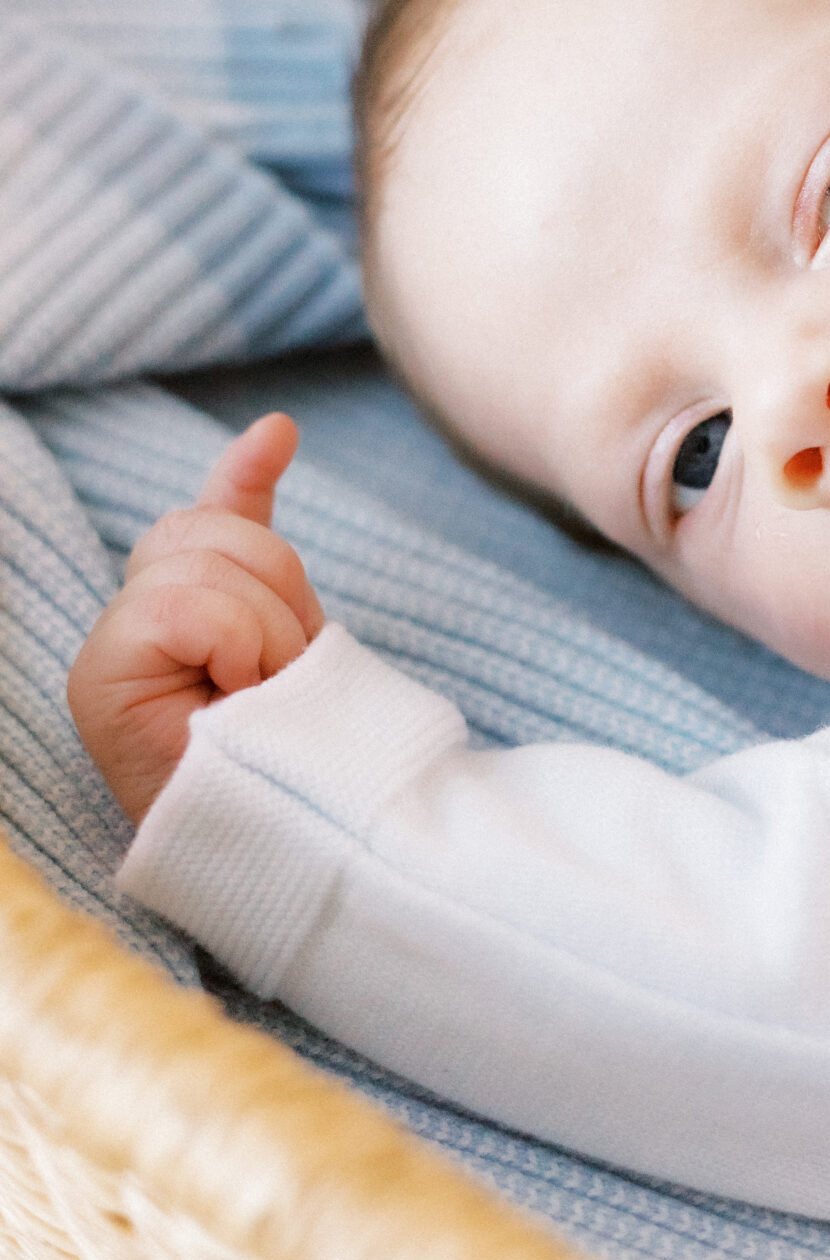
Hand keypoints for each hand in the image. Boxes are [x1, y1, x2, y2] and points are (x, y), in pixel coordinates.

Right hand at [67, 414, 322, 826]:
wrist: (298, 832)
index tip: (280, 454)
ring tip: (263, 697)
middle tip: (282, 676)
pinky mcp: (101, 682)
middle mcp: (125, 627)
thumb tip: (274, 426)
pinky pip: (182, 607)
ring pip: (204, 567)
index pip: (203, 520)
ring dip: (264, 633)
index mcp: (169, 611)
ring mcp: (107, 654)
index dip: (248, 499)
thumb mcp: (287, 624)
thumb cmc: (292, 743)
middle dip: (277, 595)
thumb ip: (257, 534)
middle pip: (210, 533)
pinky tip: (235, 691)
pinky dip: (232, 642)